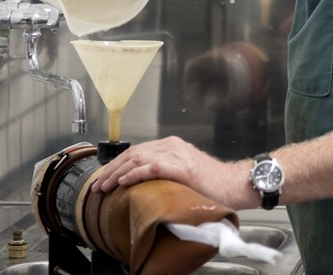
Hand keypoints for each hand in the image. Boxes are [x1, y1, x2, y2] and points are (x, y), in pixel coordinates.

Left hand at [90, 136, 252, 209]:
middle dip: (112, 169)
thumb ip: (165, 171)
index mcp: (171, 145)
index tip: (105, 178)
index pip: (136, 151)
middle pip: (133, 153)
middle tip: (99, 185)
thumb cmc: (212, 183)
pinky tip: (124, 182)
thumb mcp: (184, 172)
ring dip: (117, 173)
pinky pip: (152, 167)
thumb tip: (142, 182)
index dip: (117, 164)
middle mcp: (172, 146)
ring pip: (138, 159)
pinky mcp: (181, 167)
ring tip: (105, 186)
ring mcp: (176, 155)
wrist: (234, 184)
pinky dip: (135, 174)